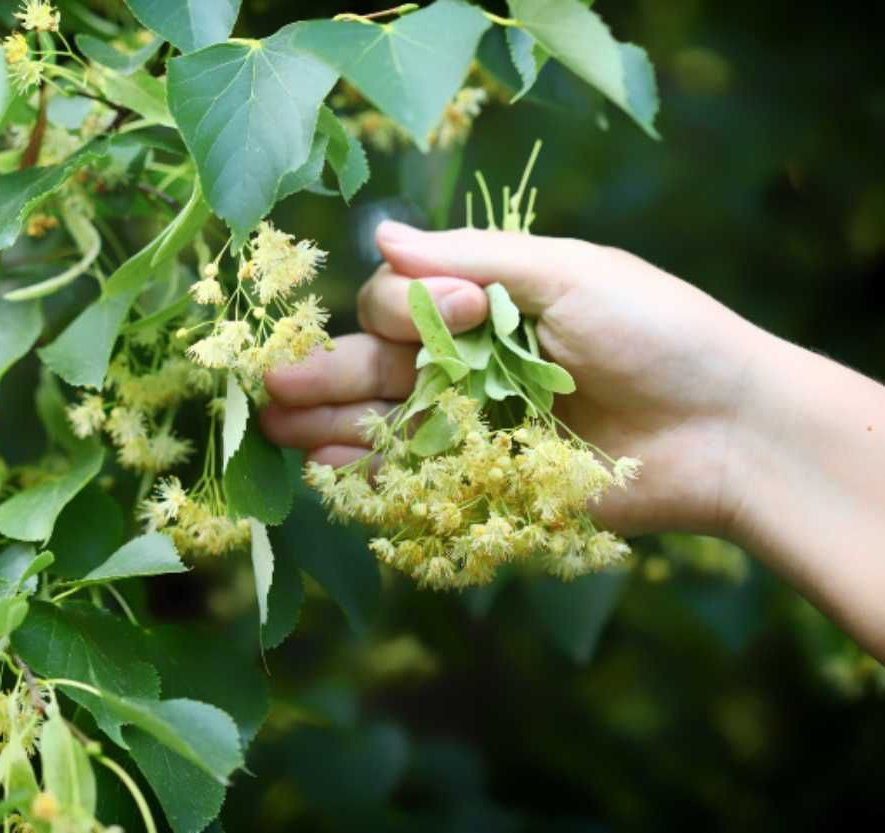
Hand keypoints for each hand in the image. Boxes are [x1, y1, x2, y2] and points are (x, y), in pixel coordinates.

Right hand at [261, 220, 766, 538]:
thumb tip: (380, 233)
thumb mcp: (567, 272)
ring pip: (380, 424)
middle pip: (374, 366)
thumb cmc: (658, 332)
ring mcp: (473, 427)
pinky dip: (368, 478)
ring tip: (276, 428)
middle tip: (271, 383)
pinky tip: (326, 472)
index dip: (406, 310)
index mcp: (482, 305)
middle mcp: (466, 364)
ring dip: (326, 426)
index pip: (400, 304)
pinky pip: (414, 480)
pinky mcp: (486, 484)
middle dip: (324, 373)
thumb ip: (471, 258)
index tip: (466, 313)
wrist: (726, 429)